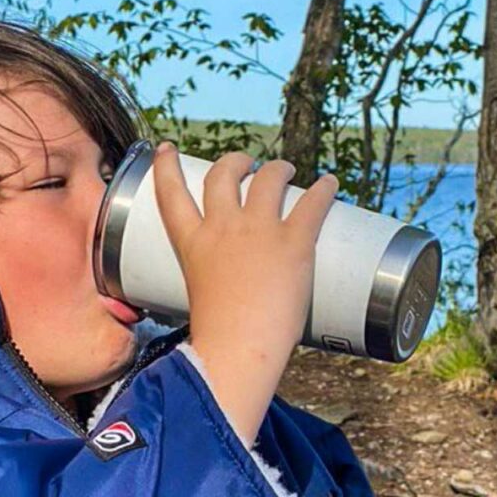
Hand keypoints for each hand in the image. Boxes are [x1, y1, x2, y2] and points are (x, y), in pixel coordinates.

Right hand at [151, 141, 337, 444]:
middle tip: (245, 163)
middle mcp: (223, 227)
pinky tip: (330, 184)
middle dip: (233, 162)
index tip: (166, 148)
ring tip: (285, 170)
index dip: (165, 166)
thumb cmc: (219, 338)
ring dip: (277, 168)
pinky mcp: (294, 242)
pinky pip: (313, 203)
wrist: (238, 348)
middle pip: (223, 175)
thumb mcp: (201, 296)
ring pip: (268, 178)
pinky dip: (324, 190)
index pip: (171, 193)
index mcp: (194, 243)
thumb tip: (231, 294)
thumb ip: (213, 284)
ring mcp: (259, 231)